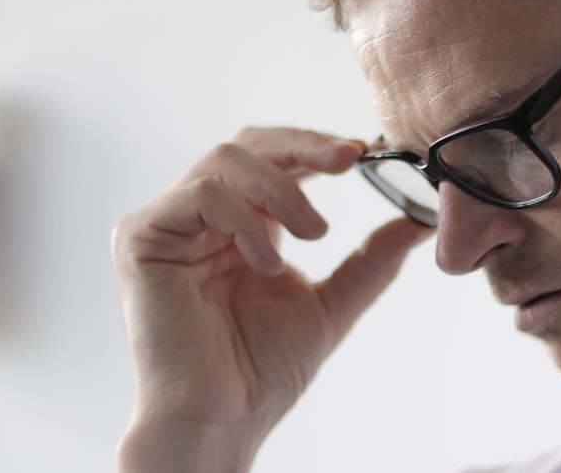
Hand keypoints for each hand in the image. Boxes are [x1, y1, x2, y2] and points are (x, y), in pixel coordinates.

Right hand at [111, 127, 432, 471]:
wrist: (222, 418)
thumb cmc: (260, 372)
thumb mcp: (332, 303)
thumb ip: (371, 260)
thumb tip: (420, 221)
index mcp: (240, 225)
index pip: (274, 159)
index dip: (316, 146)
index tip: (364, 151)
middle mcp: (200, 217)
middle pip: (247, 144)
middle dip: (304, 145)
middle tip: (350, 158)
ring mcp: (168, 224)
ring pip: (224, 160)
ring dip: (281, 189)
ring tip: (313, 235)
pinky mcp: (140, 238)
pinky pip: (199, 195)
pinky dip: (244, 220)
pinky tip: (267, 263)